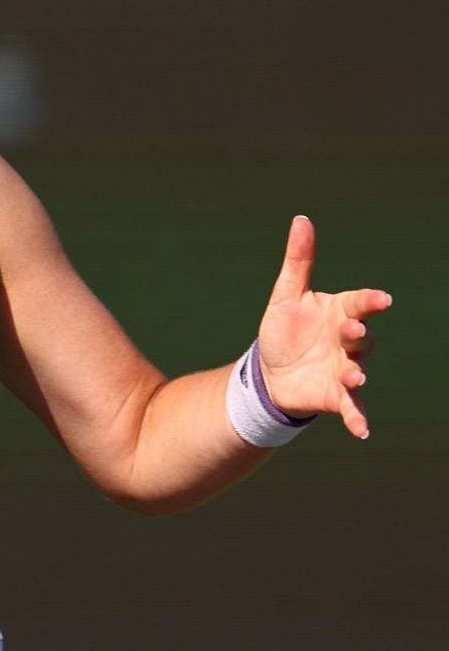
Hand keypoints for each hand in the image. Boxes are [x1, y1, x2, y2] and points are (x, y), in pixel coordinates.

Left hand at [256, 216, 391, 439]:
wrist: (270, 372)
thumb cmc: (284, 329)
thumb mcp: (286, 294)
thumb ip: (298, 260)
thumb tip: (302, 219)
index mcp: (339, 312)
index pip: (359, 303)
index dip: (370, 301)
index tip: (380, 300)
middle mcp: (348, 341)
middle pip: (360, 337)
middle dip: (358, 335)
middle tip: (351, 333)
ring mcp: (345, 369)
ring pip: (357, 370)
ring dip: (357, 374)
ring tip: (354, 377)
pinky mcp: (336, 396)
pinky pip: (353, 408)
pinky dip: (359, 418)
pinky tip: (363, 431)